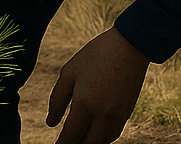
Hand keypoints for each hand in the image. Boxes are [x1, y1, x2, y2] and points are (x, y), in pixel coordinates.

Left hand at [46, 27, 150, 143]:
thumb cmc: (95, 56)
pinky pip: (111, 136)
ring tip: (76, 138)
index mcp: (84, 106)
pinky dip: (100, 138)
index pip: (70, 138)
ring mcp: (116, 118)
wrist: (129, 47)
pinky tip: (92, 133)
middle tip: (64, 142)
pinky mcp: (126, 115)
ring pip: (100, 143)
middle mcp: (102, 117)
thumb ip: (57, 100)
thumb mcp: (69, 73)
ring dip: (88, 142)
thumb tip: (50, 123)